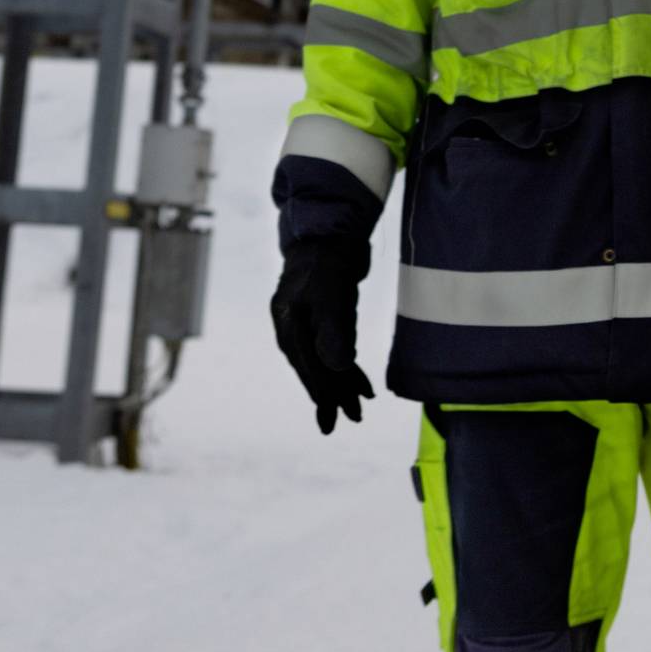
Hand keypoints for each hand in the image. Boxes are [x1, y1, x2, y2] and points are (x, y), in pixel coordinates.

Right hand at [271, 238, 375, 433]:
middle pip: (316, 368)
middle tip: (354, 418)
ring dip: (343, 382)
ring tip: (361, 405)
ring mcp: (305, 322)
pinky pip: (332, 346)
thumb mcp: (332, 295)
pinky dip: (345, 363)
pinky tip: (356, 377)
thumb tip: (336, 369)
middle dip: (335, 395)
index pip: (309, 368)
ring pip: (325, 360)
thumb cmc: (328, 261)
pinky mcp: (320, 316)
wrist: (328, 230)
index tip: (332, 421)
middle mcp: (293, 328)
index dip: (324, 395)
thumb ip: (333, 332)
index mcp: (290, 325)